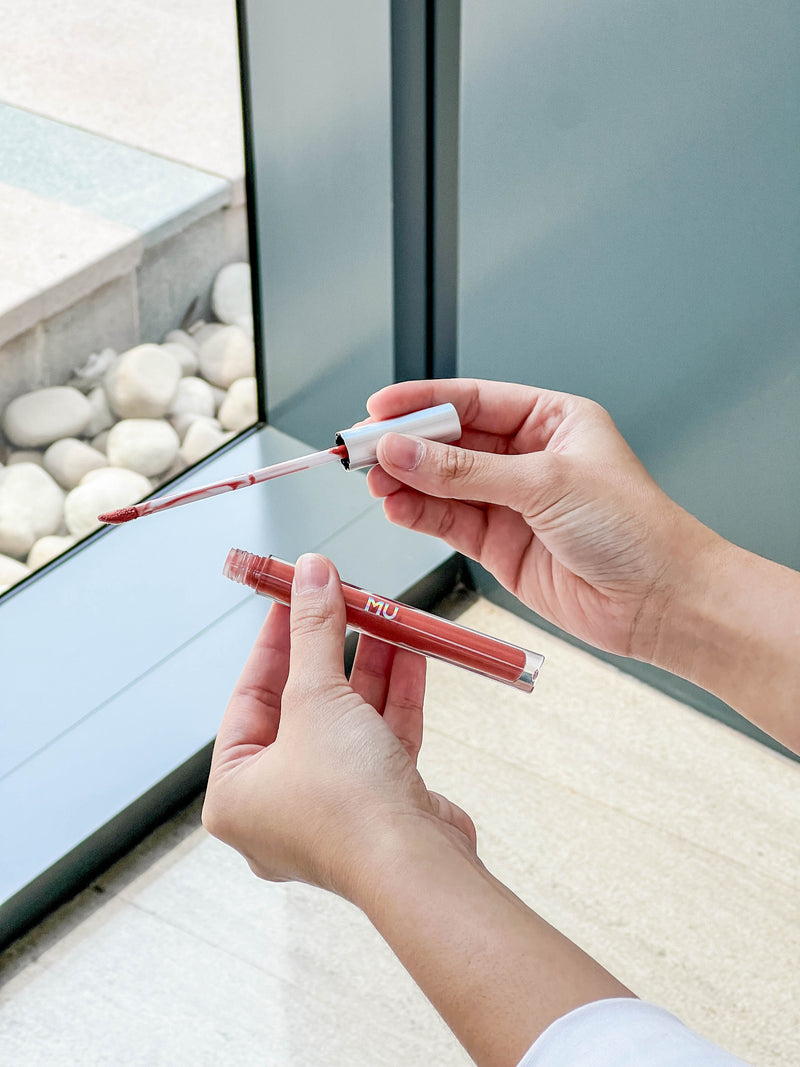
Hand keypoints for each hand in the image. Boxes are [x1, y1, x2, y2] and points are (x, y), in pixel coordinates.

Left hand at [202, 553, 475, 902]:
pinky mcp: (380, 810)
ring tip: (387, 617)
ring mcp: (332, 811)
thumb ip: (313, 631)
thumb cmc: (344, 797)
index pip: (250, 697)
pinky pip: (381, 742)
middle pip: (303, 707)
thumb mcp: (317, 697)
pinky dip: (395, 699)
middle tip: (346, 601)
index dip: (274, 641)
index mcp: (236, 792)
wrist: (415, 870)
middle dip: (331, 651)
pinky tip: (412, 654)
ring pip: (348, 722)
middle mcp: (279, 806)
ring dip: (370, 668)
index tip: (293, 596)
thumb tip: (311, 570)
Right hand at [367, 379, 717, 662]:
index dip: (423, 402)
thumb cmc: (635, 529)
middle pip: (450, 441)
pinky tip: (395, 507)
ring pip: (443, 483)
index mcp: (551, 421)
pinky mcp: (501, 545)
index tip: (379, 408)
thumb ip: (466, 470)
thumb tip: (407, 450)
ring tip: (373, 481)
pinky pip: (448, 521)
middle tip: (363, 449)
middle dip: (406, 444)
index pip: (473, 400)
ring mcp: (512, 502)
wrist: (660, 601)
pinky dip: (418, 514)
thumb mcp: (545, 483)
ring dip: (406, 481)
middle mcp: (529, 458)